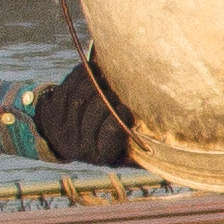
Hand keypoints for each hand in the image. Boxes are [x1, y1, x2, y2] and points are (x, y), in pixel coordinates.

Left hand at [24, 54, 136, 169]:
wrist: (63, 140)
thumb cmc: (106, 142)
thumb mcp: (125, 153)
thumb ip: (144, 150)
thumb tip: (172, 148)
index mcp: (102, 156)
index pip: (113, 131)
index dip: (123, 114)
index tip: (130, 105)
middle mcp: (80, 146)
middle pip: (96, 110)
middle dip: (109, 93)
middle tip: (120, 83)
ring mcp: (63, 129)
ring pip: (80, 97)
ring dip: (95, 80)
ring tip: (108, 72)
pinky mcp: (51, 113)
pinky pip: (66, 88)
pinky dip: (80, 75)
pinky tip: (92, 68)